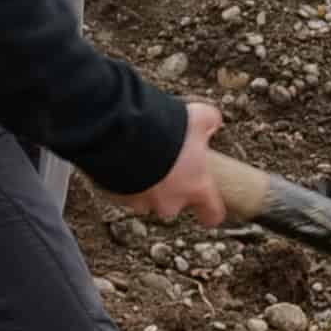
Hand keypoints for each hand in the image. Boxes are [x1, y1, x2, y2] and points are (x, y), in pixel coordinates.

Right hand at [122, 100, 229, 227]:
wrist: (122, 134)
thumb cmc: (164, 130)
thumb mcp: (197, 117)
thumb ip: (209, 122)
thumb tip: (212, 122)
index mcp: (196, 187)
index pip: (212, 213)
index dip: (211, 211)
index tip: (210, 209)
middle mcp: (169, 201)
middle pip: (174, 204)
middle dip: (170, 187)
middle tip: (167, 164)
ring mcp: (142, 202)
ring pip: (146, 197)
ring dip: (145, 182)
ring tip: (142, 158)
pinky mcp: (118, 196)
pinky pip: (123, 190)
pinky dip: (124, 178)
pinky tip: (123, 158)